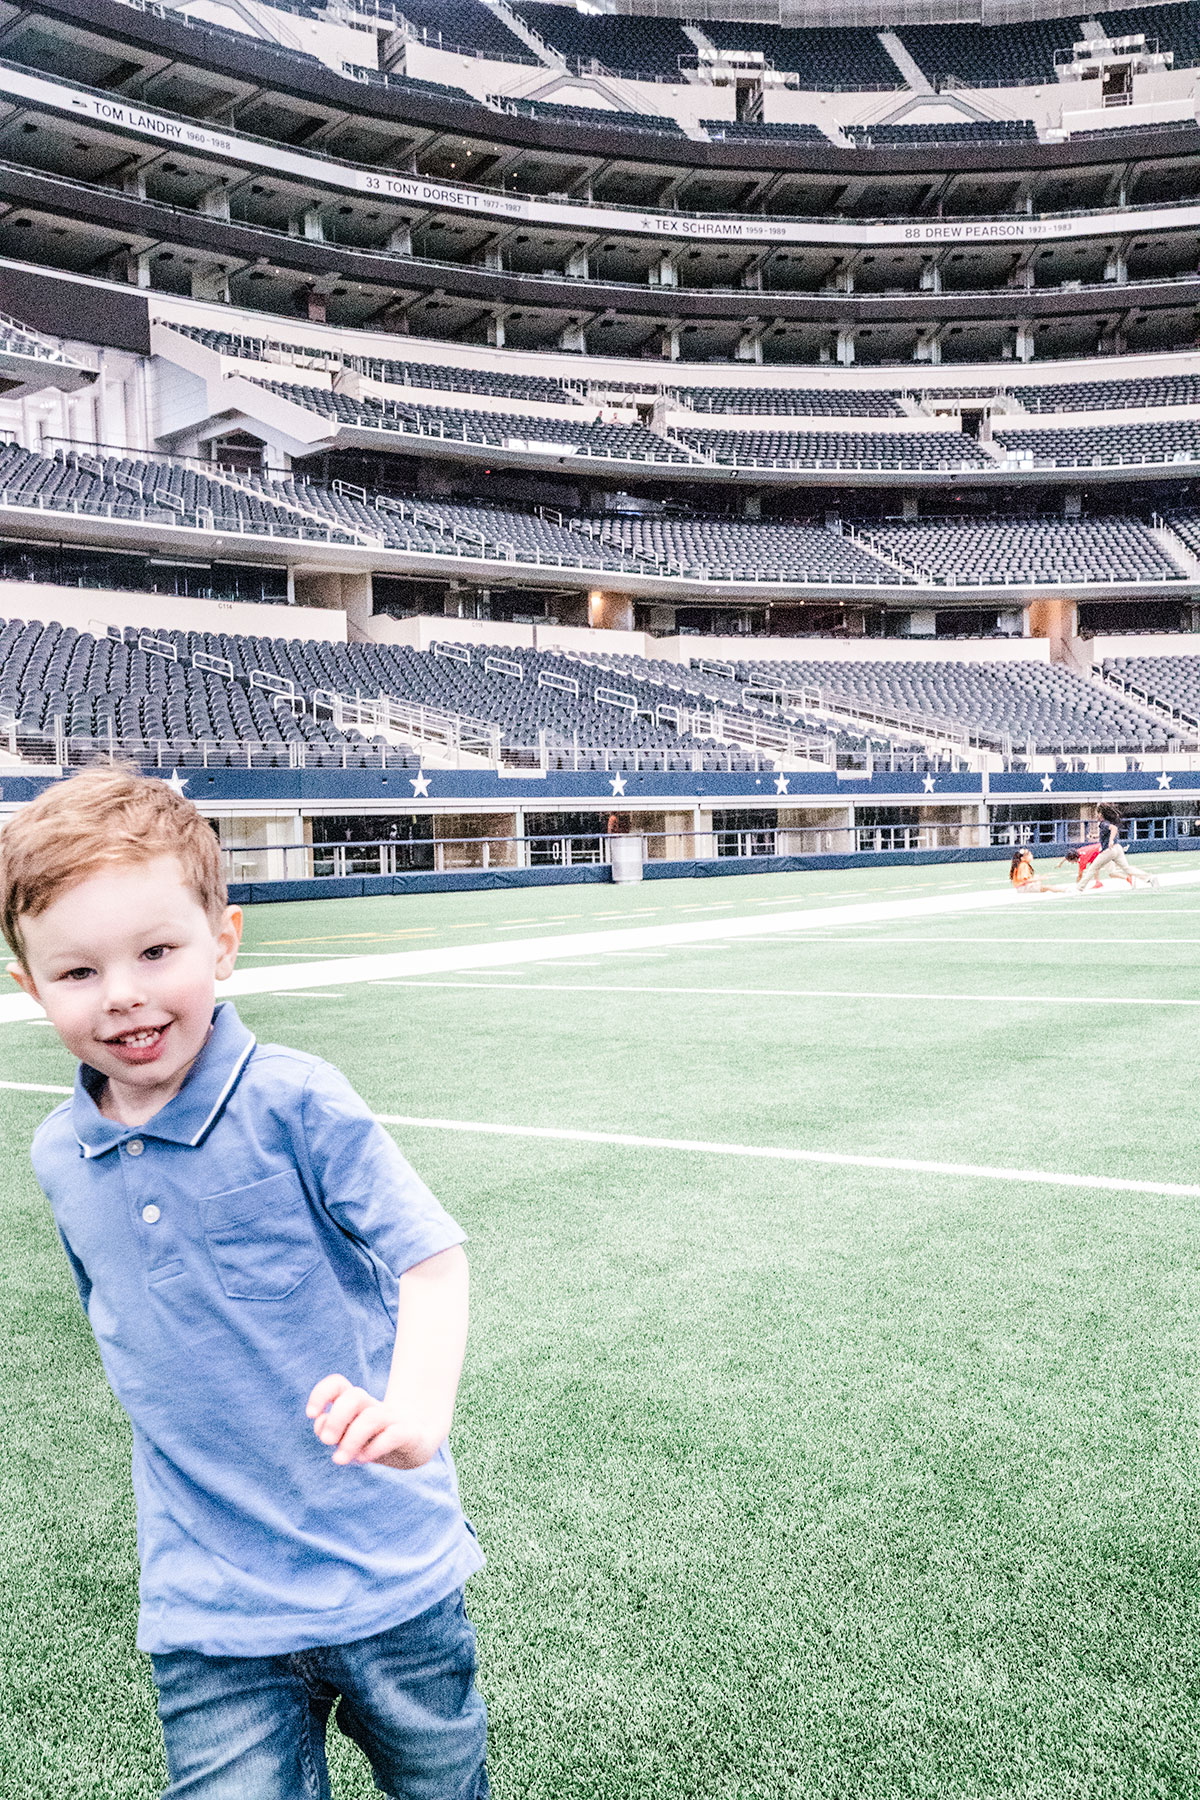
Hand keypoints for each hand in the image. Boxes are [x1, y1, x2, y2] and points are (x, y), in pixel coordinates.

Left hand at [306, 1373, 437, 1469]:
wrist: (417, 1442)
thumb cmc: (375, 1438)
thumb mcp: (349, 1436)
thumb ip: (331, 1430)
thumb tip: (320, 1423)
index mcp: (357, 1404)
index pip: (338, 1385)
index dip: (321, 1393)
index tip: (311, 1414)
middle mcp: (374, 1407)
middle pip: (355, 1397)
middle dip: (336, 1419)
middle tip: (327, 1442)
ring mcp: (393, 1419)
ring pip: (371, 1418)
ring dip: (351, 1440)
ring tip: (340, 1460)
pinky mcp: (409, 1434)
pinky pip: (393, 1435)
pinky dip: (374, 1448)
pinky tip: (363, 1459)